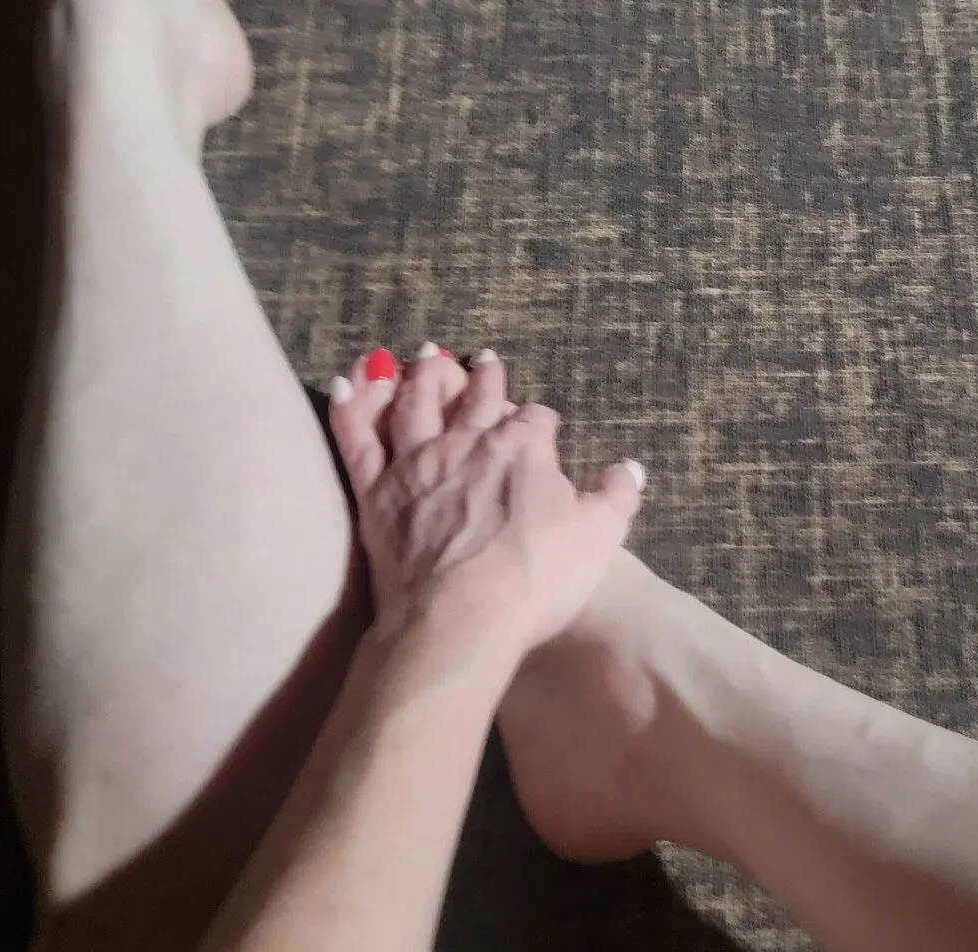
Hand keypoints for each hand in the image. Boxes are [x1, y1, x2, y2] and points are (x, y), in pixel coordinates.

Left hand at [327, 345, 643, 662]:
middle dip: (482, 378)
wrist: (460, 621)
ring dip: (420, 377)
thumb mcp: (599, 537)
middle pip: (475, 399)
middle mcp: (468, 443)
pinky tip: (347, 384)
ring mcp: (417, 464)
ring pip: (415, 405)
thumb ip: (616, 495)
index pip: (535, 418)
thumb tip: (630, 467)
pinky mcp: (377, 494)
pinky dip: (352, 409)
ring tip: (421, 356)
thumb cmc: (536, 579)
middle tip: (481, 359)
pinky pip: (358, 441)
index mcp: (524, 448)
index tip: (542, 421)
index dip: (540, 420)